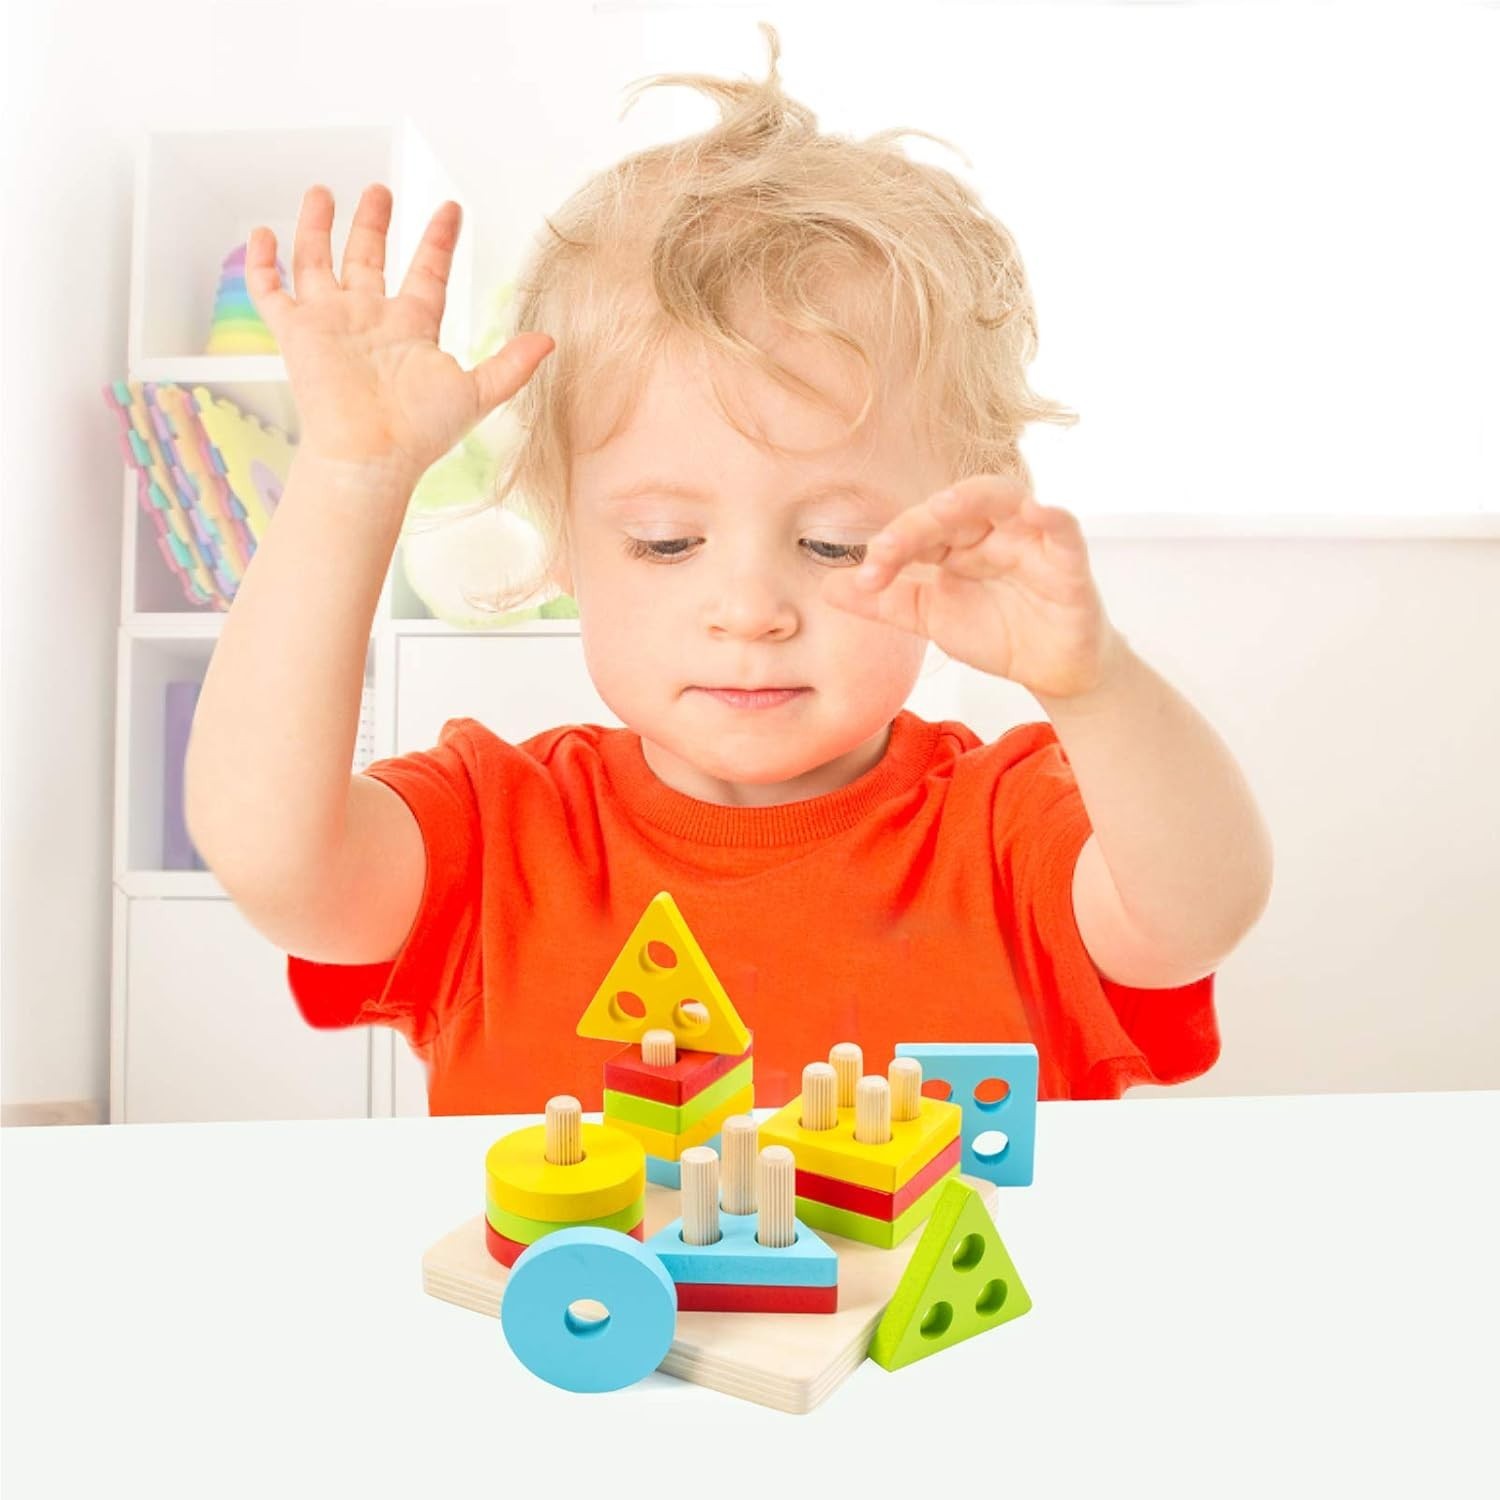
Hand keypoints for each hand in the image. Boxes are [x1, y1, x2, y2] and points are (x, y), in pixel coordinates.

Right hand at [245, 183, 554, 490]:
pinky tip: (262, 233)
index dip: (438, 240)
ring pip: (318, 263)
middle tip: (379, 190)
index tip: (451, 208)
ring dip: (319, 227)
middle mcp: (370, 319)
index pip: (426, 271)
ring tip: (322, 191)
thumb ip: (511, 365)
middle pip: (368, 258)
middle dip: (373, 223)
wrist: (372, 455)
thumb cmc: (421, 432)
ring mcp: (331, 323)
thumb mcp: (477, 393)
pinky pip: (271, 292)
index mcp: (412, 327)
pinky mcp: (296, 334)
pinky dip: (262, 264)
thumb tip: (550, 341)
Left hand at [821, 474, 1125, 700]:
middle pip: (954, 506)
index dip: (890, 546)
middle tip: (888, 549)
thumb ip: (882, 601)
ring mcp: (1031, 540)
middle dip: (918, 523)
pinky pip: (1064, 528)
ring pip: (1005, 498)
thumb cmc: (997, 630)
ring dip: (972, 499)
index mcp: (956, 539)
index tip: (866, 577)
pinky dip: (1051, 516)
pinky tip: (1035, 511)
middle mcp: (992, 529)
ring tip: (942, 509)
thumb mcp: (929, 617)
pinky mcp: (1070, 561)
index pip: (918, 527)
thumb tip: (826, 587)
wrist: (1050, 671)